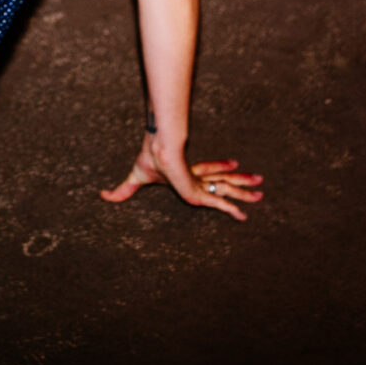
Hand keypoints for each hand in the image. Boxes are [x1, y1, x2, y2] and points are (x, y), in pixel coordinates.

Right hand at [101, 133, 263, 221]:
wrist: (160, 149)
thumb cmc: (150, 158)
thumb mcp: (136, 178)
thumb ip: (124, 190)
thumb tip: (103, 196)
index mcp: (187, 171)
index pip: (208, 169)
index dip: (222, 166)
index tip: (236, 162)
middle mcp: (198, 176)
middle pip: (224, 180)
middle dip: (241, 182)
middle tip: (260, 184)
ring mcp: (201, 183)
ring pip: (228, 188)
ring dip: (245, 192)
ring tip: (262, 193)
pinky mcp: (200, 192)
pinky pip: (219, 202)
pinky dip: (231, 209)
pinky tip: (243, 215)